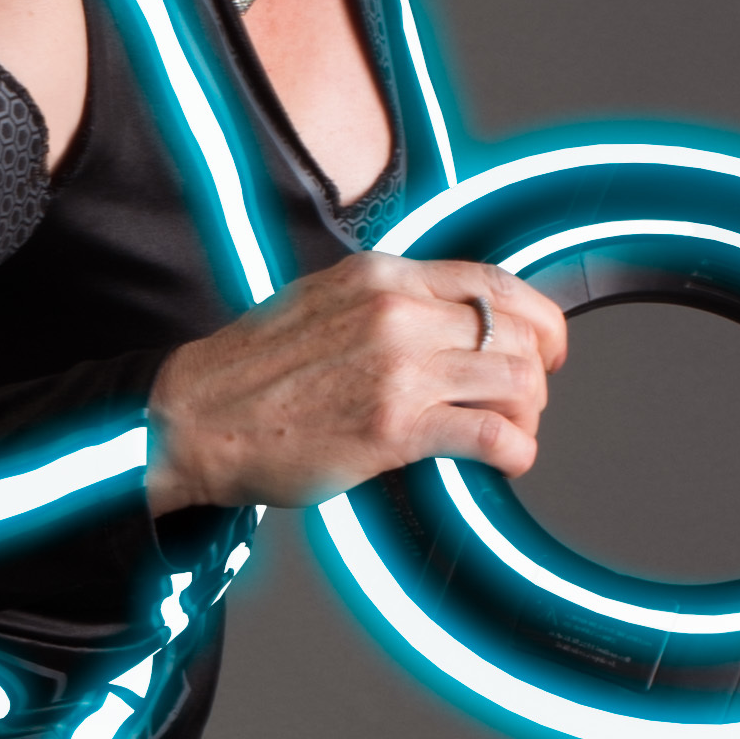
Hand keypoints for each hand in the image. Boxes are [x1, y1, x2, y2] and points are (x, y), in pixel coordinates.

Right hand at [147, 251, 566, 518]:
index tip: (544, 347)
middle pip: (518, 332)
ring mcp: (400, 369)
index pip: (496, 283)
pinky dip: (517, 452)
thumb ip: (385, 303)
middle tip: (526, 403)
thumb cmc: (251, 372)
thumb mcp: (323, 303)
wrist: (195, 420)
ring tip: (510, 435)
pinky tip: (506, 462)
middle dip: (539, 373)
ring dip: (529, 415)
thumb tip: (441, 319)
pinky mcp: (396, 429)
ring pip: (518, 381)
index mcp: (383, 276)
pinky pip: (493, 434)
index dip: (539, 318)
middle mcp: (400, 313)